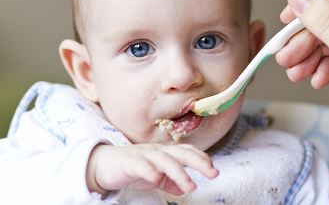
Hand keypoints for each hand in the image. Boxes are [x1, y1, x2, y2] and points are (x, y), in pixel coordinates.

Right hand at [86, 143, 217, 195]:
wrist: (104, 164)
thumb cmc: (133, 168)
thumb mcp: (156, 176)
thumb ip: (170, 181)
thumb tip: (184, 188)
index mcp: (166, 152)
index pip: (188, 151)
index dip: (202, 159)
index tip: (214, 170)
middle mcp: (158, 150)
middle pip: (182, 152)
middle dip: (199, 162)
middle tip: (212, 174)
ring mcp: (144, 154)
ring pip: (165, 160)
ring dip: (179, 172)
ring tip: (190, 186)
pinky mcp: (129, 161)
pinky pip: (141, 164)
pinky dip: (149, 170)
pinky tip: (156, 179)